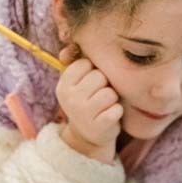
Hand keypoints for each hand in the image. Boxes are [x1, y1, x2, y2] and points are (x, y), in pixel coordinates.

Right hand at [56, 44, 121, 163]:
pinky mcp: (99, 126)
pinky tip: (110, 117)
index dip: (94, 72)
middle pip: (100, 77)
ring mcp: (83, 114)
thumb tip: (69, 46)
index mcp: (64, 84)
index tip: (90, 84)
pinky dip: (117, 112)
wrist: (89, 136)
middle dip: (105, 86)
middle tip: (99, 97)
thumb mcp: (77, 84)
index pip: (85, 64)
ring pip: (110, 93)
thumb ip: (75, 62)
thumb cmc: (88, 102)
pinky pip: (117, 109)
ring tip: (104, 107)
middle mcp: (70, 98)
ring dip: (112, 100)